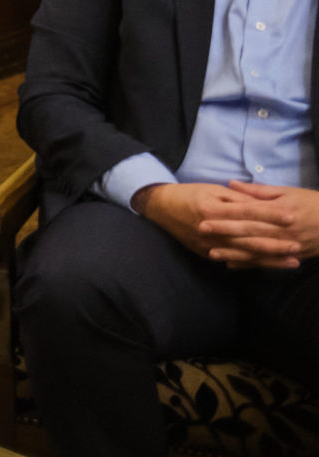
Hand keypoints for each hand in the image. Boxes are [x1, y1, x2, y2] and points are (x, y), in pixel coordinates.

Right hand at [136, 181, 312, 265]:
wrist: (159, 208)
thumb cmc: (188, 194)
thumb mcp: (212, 190)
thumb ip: (236, 199)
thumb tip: (261, 205)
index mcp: (214, 210)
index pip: (248, 212)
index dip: (271, 215)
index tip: (291, 217)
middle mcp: (212, 230)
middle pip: (249, 238)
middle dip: (276, 243)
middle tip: (298, 246)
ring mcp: (209, 245)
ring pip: (245, 254)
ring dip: (270, 259)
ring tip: (292, 261)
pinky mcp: (207, 254)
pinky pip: (233, 260)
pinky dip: (253, 264)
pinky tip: (268, 266)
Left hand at [203, 181, 318, 266]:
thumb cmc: (313, 203)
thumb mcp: (288, 192)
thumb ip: (259, 191)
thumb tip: (231, 184)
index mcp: (280, 211)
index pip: (248, 213)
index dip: (226, 215)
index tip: (205, 215)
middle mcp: (282, 230)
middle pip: (249, 232)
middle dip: (223, 233)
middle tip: (201, 232)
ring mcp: (287, 245)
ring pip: (256, 250)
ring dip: (233, 252)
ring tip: (211, 252)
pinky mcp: (292, 256)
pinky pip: (267, 262)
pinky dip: (249, 264)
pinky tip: (232, 265)